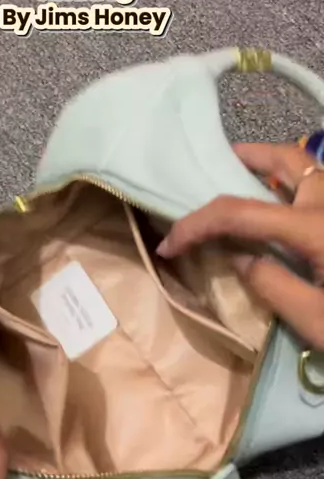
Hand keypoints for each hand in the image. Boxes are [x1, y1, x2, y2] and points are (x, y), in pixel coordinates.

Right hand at [157, 142, 323, 348]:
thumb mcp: (315, 321)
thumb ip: (270, 284)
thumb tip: (239, 255)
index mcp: (315, 228)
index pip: (240, 212)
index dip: (197, 224)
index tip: (170, 245)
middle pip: (288, 159)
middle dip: (247, 156)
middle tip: (217, 164)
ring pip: (311, 169)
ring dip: (276, 167)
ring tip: (248, 180)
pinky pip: (322, 192)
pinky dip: (297, 188)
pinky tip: (284, 209)